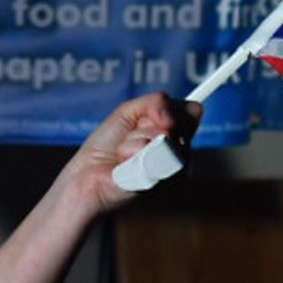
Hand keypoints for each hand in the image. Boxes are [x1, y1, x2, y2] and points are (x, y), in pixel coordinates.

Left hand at [68, 91, 203, 215]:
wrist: (88, 174)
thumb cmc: (106, 146)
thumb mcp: (129, 113)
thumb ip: (156, 103)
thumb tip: (194, 107)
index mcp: (172, 133)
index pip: (190, 111)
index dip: (175, 108)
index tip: (159, 115)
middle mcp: (179, 150)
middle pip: (182, 118)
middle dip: (148, 120)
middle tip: (132, 133)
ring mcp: (175, 166)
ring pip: (168, 133)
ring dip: (138, 136)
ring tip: (125, 151)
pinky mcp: (166, 179)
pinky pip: (155, 148)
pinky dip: (133, 148)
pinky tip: (125, 161)